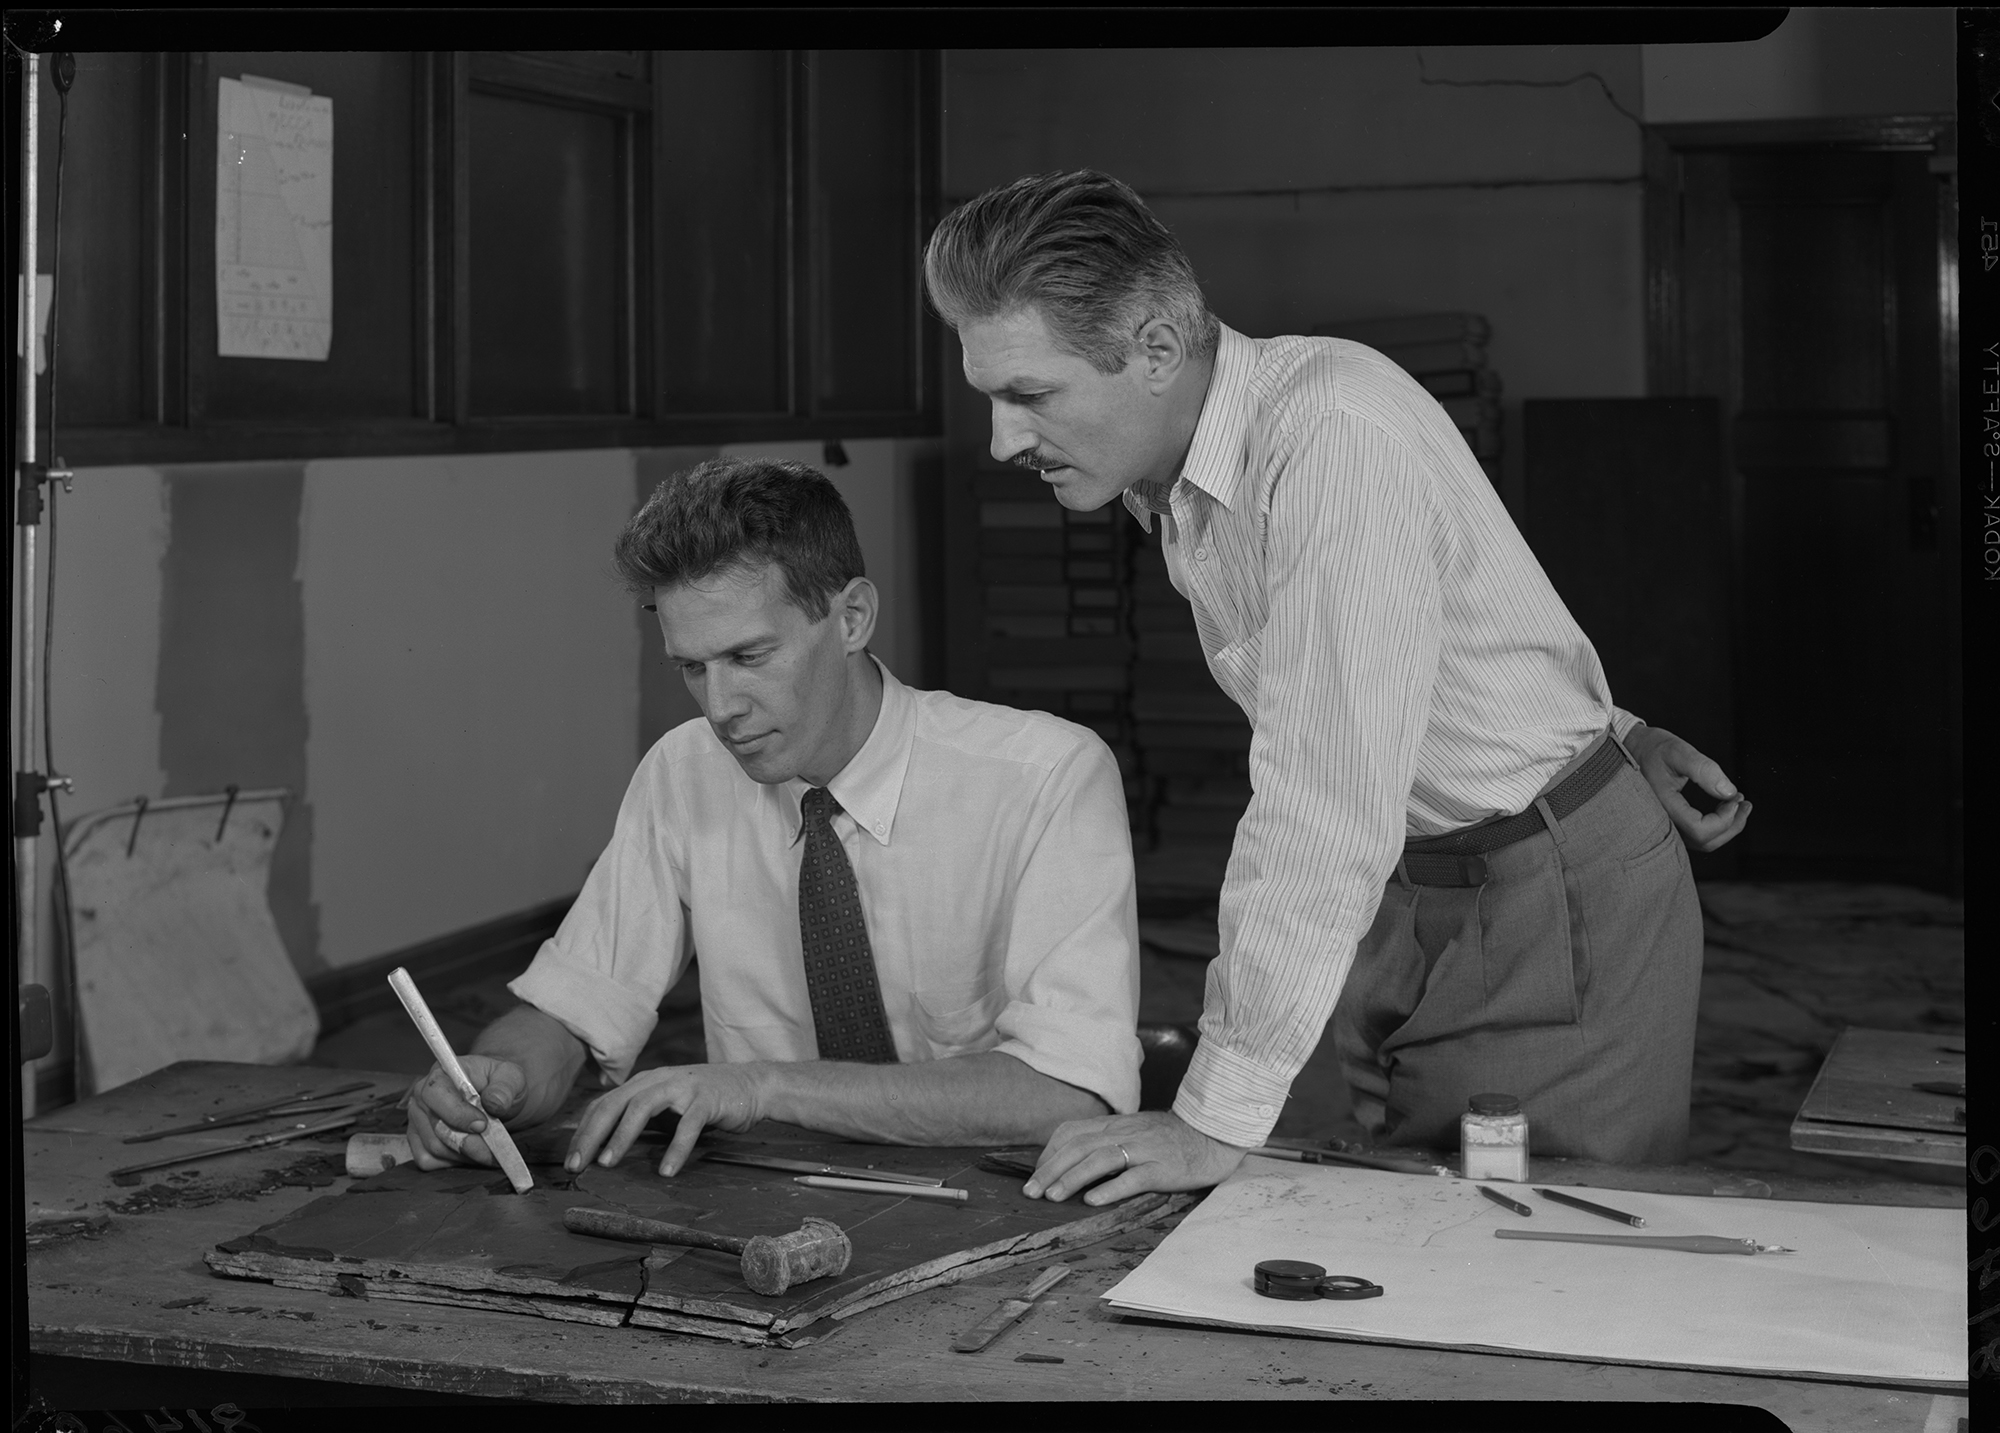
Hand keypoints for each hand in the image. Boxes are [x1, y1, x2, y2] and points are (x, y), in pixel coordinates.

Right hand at [404, 1055, 525, 1170]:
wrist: (498, 1102)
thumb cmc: (500, 1087)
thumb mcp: (512, 1079)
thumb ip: (505, 1088)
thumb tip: (494, 1102)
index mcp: (441, 1074)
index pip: (436, 1094)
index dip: (457, 1113)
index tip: (482, 1125)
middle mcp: (422, 1097)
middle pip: (437, 1127)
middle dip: (469, 1142)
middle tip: (494, 1149)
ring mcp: (417, 1120)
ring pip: (435, 1147)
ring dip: (465, 1155)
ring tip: (489, 1152)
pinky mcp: (417, 1141)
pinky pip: (428, 1160)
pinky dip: (453, 1163)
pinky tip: (471, 1155)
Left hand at [566, 1063, 767, 1177]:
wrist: (753, 1086)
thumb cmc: (705, 1101)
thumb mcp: (667, 1107)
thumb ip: (641, 1119)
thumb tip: (606, 1146)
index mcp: (646, 1081)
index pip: (605, 1103)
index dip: (584, 1130)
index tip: (571, 1158)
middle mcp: (660, 1079)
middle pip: (616, 1103)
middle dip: (592, 1134)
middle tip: (577, 1164)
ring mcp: (684, 1087)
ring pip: (643, 1107)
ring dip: (622, 1136)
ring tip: (608, 1162)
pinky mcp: (707, 1100)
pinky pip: (688, 1125)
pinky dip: (675, 1149)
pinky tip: (666, 1171)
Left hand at [1027, 1109, 1247, 1205]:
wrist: (1214, 1133)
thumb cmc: (1172, 1138)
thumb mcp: (1135, 1133)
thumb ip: (1109, 1142)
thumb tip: (1076, 1162)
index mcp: (1116, 1125)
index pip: (1073, 1132)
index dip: (1050, 1153)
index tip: (1036, 1175)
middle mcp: (1126, 1133)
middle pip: (1080, 1145)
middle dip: (1051, 1168)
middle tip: (1032, 1191)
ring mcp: (1145, 1149)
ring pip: (1102, 1158)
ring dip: (1073, 1177)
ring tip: (1054, 1196)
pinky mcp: (1163, 1167)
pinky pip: (1135, 1176)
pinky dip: (1111, 1188)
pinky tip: (1094, 1200)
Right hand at [1624, 725, 1752, 852]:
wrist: (1629, 748)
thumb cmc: (1651, 748)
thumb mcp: (1678, 751)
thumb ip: (1704, 769)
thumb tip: (1729, 792)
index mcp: (1662, 806)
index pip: (1701, 830)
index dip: (1725, 819)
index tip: (1736, 797)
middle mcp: (1661, 822)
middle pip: (1705, 842)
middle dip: (1732, 825)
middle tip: (1745, 802)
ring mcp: (1664, 824)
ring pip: (1702, 842)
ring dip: (1725, 827)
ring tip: (1738, 804)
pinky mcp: (1669, 822)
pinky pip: (1695, 835)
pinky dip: (1714, 826)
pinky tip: (1723, 808)